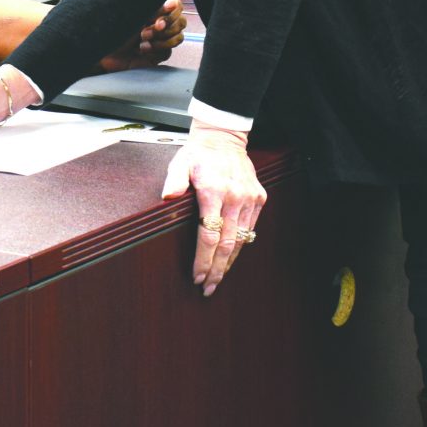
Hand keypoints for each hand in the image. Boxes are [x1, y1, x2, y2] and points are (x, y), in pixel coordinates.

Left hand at [98, 0, 186, 71]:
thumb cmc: (112, 28)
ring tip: (141, 43)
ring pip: (178, 38)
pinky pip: (167, 52)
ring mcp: (160, 39)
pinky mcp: (157, 55)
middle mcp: (159, 22)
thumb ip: (152, 8)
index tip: (157, 20)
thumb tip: (171, 3)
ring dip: (161, 41)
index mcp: (154, 9)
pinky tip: (140, 51)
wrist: (101, 49)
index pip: (177, 6)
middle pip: (181, 22)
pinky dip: (155, 51)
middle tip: (144, 33)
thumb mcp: (132, 15)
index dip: (172, 13)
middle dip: (165, 29)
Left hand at [160, 121, 264, 295]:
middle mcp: (235, 197)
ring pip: (241, 240)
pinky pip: (250, 229)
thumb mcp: (180, 163)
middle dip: (217, 270)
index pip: (209, 235)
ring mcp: (249, 199)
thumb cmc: (199, 154)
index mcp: (214, 190)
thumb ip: (174, 180)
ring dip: (229, 262)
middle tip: (208, 288)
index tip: (197, 276)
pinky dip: (240, 246)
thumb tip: (167, 196)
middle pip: (227, 244)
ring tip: (218, 279)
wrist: (224, 138)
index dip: (203, 259)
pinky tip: (230, 257)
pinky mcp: (258, 198)